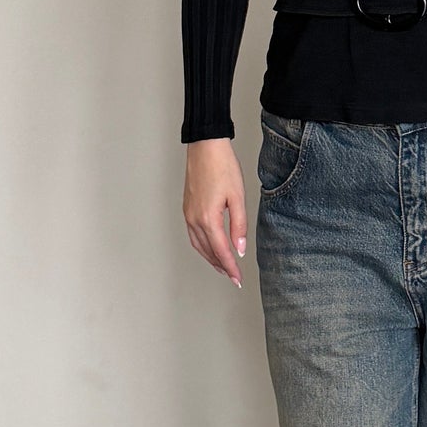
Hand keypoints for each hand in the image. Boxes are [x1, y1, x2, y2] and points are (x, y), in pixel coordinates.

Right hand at [184, 138, 249, 287]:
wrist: (205, 147)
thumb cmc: (222, 167)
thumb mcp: (238, 197)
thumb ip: (239, 226)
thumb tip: (239, 249)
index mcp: (208, 219)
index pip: (221, 251)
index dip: (231, 268)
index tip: (238, 279)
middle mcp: (194, 219)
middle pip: (208, 251)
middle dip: (221, 266)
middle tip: (233, 277)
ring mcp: (188, 214)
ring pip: (198, 245)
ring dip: (210, 258)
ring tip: (223, 267)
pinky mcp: (187, 208)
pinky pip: (193, 235)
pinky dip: (202, 246)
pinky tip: (210, 247)